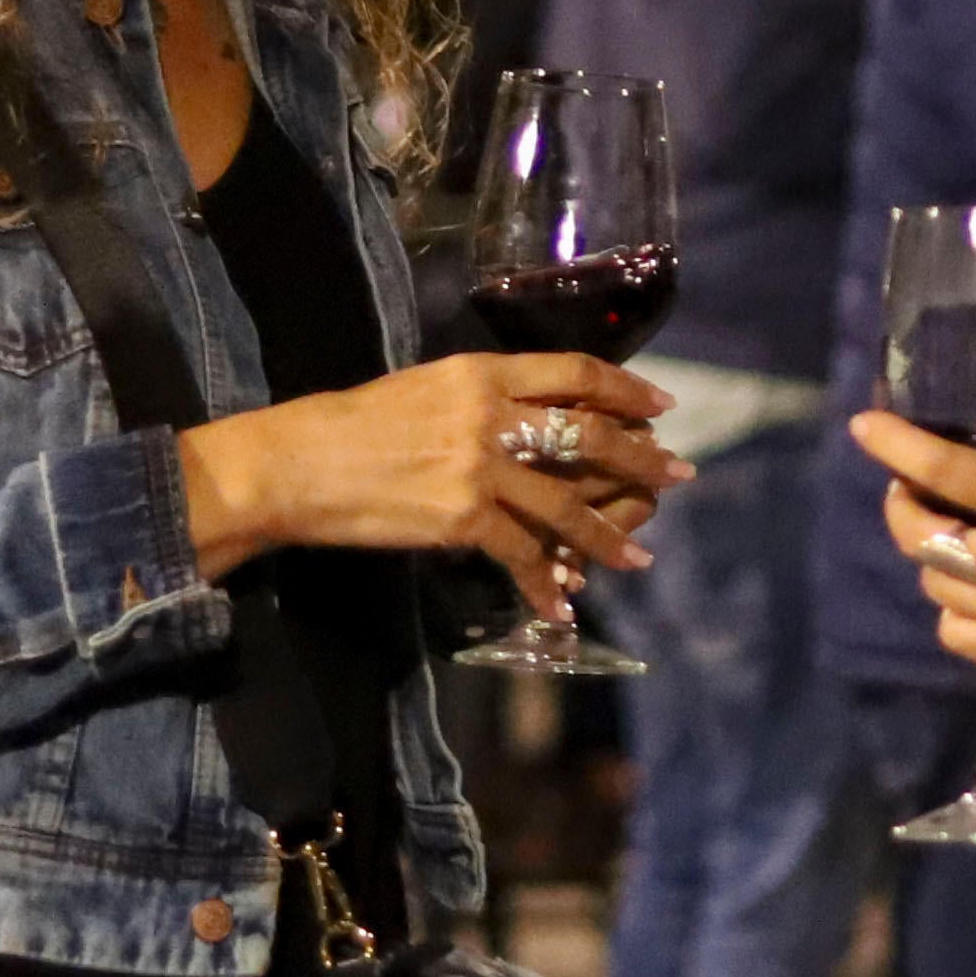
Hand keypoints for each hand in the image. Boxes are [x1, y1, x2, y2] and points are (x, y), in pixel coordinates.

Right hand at [181, 354, 684, 615]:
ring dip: (608, 538)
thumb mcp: (424, 388)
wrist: (297, 463)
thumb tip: (532, 423)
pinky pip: (522, 555)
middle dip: (642, 460)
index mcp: (481, 371)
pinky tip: (562, 606)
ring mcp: (479, 466)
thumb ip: (481, 399)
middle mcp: (489, 413)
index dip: (626, 390)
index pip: (574, 372)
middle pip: (589, 434)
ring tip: (639, 559)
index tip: (660, 407)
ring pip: (568, 504)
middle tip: (679, 476)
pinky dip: (546, 585)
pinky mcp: (462, 518)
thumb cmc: (351, 426)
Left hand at [853, 411, 975, 685]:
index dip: (899, 447)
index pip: (949, 470)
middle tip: (913, 488)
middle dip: (902, 504)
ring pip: (928, 578)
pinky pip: (950, 627)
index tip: (864, 427)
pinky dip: (951, 607)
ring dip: (932, 554)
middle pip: (915, 532)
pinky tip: (973, 595)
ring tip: (955, 542)